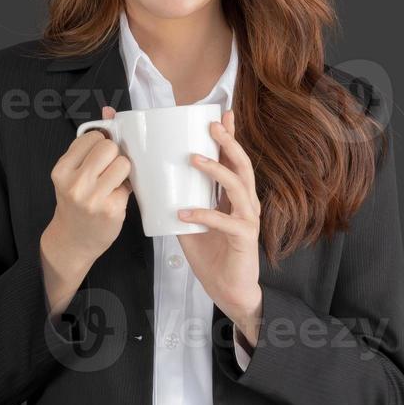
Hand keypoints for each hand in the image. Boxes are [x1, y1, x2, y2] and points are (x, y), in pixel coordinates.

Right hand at [41, 106, 130, 315]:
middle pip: (109, 148)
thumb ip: (88, 143)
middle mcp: (75, 183)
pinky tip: (115, 198)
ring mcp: (93, 198)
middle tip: (108, 170)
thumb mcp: (72, 172)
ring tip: (113, 183)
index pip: (93, 137)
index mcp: (62, 169)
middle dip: (114, 156)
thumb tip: (109, 109)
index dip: (102, 143)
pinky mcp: (111, 210)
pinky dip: (126, 190)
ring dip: (123, 172)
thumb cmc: (75, 202)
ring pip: (123, 164)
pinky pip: (129, 186)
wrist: (73, 240)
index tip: (99, 156)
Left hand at [176, 109, 263, 347]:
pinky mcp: (244, 239)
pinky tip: (184, 213)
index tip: (222, 113)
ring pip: (238, 187)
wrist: (230, 291)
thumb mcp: (192, 225)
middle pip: (242, 165)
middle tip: (211, 124)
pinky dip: (203, 215)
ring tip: (195, 159)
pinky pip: (224, 222)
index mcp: (235, 196)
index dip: (231, 136)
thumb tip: (155, 186)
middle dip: (228, 142)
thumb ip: (182, 204)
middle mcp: (246, 203)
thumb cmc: (213, 255)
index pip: (234, 160)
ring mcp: (248, 220)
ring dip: (216, 171)